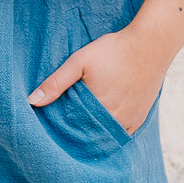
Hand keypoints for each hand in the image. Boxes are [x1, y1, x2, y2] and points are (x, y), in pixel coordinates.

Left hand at [27, 24, 169, 135]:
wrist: (151, 44)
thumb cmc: (114, 50)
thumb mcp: (80, 61)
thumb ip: (56, 82)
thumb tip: (32, 101)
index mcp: (97, 109)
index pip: (72, 131)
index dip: (60, 130)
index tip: (49, 128)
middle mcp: (114, 120)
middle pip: (88, 136)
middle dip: (75, 134)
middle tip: (63, 128)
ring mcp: (129, 122)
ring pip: (104, 137)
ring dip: (92, 134)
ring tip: (79, 127)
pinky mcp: (139, 119)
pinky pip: (120, 134)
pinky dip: (109, 133)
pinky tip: (99, 126)